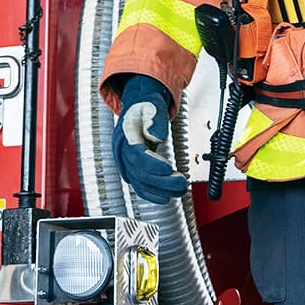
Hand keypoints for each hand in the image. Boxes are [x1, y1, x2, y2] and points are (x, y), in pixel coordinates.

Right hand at [111, 75, 187, 203]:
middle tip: (181, 182)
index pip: (136, 154)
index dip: (151, 163)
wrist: (138, 107)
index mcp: (125, 134)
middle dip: (161, 181)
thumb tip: (158, 137)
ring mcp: (126, 162)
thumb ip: (155, 121)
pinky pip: (140, 185)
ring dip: (160, 190)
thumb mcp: (152, 106)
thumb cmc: (145, 106)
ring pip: (140, 182)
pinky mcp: (133, 168)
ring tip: (179, 190)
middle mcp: (122, 151)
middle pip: (139, 172)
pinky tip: (166, 197)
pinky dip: (152, 194)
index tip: (168, 168)